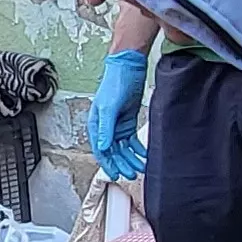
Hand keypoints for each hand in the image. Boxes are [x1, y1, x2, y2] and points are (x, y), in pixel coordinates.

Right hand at [88, 49, 149, 179]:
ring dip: (130, 158)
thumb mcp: (110, 106)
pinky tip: (144, 155)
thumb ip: (106, 128)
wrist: (128, 65)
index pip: (100, 150)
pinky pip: (131, 140)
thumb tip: (104, 148)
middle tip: (132, 174)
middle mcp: (105, 126)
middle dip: (122, 164)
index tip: (117, 175)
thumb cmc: (116, 82)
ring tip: (141, 167)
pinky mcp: (127, 120)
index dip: (108, 164)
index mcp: (96, 124)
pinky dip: (137, 149)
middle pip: (113, 152)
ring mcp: (117, 124)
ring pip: (123, 148)